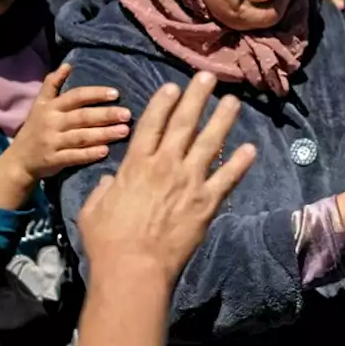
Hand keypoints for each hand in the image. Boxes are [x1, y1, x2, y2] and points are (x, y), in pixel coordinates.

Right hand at [2, 65, 129, 181]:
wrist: (18, 160)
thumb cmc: (35, 128)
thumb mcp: (40, 105)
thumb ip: (52, 84)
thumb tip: (67, 64)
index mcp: (51, 107)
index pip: (76, 96)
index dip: (95, 94)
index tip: (116, 93)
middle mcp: (51, 123)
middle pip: (82, 116)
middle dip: (106, 115)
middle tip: (127, 114)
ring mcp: (52, 142)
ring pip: (81, 137)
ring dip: (104, 134)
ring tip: (124, 131)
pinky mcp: (53, 160)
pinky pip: (74, 157)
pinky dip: (89, 154)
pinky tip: (106, 151)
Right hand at [78, 72, 256, 283]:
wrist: (134, 268)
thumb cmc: (107, 242)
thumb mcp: (93, 209)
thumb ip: (104, 189)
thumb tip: (112, 180)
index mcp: (135, 165)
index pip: (151, 124)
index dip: (163, 103)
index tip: (173, 86)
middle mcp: (164, 166)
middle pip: (183, 124)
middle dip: (196, 97)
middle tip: (208, 77)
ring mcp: (188, 182)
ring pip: (209, 143)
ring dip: (222, 119)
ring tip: (233, 101)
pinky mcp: (207, 202)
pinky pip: (227, 178)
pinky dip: (240, 163)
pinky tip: (251, 149)